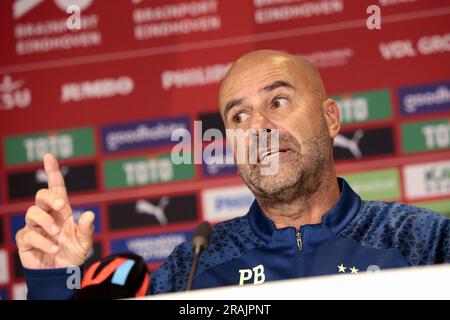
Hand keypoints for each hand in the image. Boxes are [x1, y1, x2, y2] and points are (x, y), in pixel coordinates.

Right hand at [16, 153, 94, 268]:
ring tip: (57, 234)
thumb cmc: (73, 254)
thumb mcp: (85, 243)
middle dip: (50, 197)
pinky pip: (28, 234)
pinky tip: (53, 249)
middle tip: (62, 206)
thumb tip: (89, 214)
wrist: (62, 274)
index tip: (49, 156)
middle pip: (41, 196)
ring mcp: (36, 227)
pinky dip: (42, 241)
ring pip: (32, 212)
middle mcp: (48, 215)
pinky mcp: (26, 241)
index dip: (52, 171)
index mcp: (62, 211)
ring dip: (45, 222)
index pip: (56, 187)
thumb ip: (87, 229)